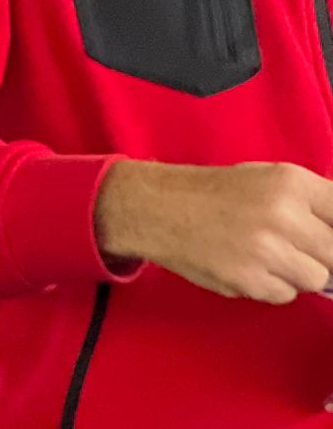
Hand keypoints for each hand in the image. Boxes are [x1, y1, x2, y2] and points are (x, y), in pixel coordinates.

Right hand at [95, 161, 332, 303]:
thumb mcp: (266, 178)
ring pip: (316, 278)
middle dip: (318, 254)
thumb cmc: (214, 192)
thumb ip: (310, 203)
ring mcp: (266, 250)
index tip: (321, 236)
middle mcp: (284, 214)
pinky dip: (270, 286)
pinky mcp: (250, 280)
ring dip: (296, 273)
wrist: (156, 207)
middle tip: (291, 245)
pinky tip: (246, 265)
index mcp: (291, 182)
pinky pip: (286, 295)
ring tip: (267, 256)